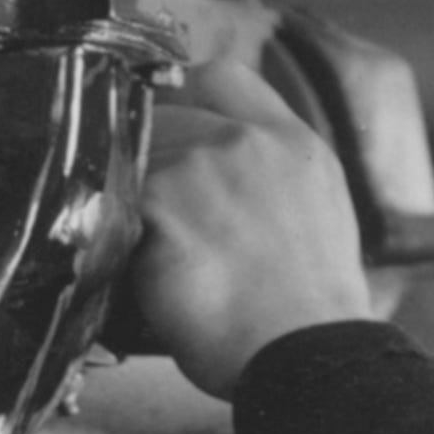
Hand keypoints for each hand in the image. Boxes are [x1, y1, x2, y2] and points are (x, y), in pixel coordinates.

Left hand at [125, 89, 384, 395]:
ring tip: (148, 255)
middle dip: (153, 160)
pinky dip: (114, 234)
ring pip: (135, 159)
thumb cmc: (311, 317)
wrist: (306, 356)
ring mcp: (204, 163)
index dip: (187, 98)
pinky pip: (113, 201)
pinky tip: (131, 270)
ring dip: (131, 201)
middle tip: (152, 216)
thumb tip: (229, 185)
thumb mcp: (320, 222)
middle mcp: (250, 140)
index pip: (222, 77)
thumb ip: (274, 180)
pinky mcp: (161, 199)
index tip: (172, 132)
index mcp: (295, 144)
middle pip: (166, 116)